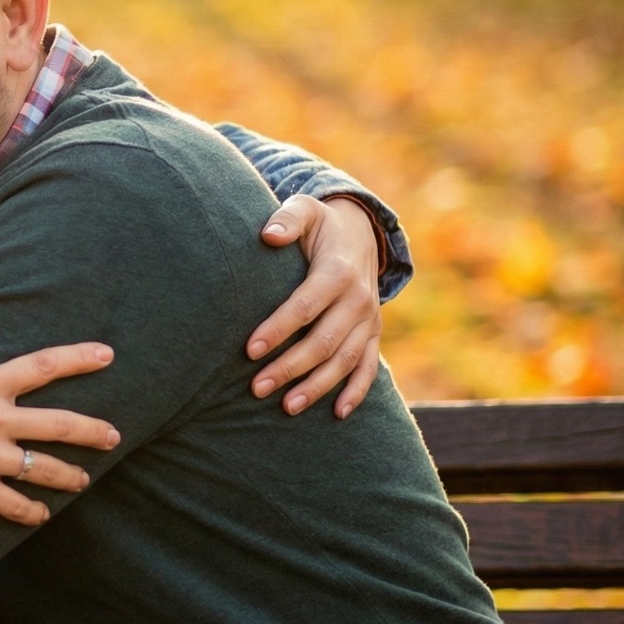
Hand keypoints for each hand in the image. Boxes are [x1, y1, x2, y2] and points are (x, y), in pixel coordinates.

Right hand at [0, 299, 118, 522]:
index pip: (40, 367)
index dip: (77, 359)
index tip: (106, 355)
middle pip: (59, 424)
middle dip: (93, 431)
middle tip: (114, 436)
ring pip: (45, 469)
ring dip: (70, 476)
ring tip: (82, 480)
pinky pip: (16, 506)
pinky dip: (32, 513)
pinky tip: (40, 515)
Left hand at [249, 194, 383, 416]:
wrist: (361, 233)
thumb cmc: (320, 224)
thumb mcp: (305, 210)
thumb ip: (287, 219)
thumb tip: (269, 235)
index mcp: (338, 272)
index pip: (305, 306)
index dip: (278, 329)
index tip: (249, 350)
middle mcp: (358, 300)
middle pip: (323, 341)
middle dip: (290, 367)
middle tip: (256, 388)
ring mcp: (369, 320)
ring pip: (344, 361)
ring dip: (317, 387)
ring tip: (286, 407)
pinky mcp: (373, 333)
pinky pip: (369, 366)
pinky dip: (357, 392)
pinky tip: (336, 413)